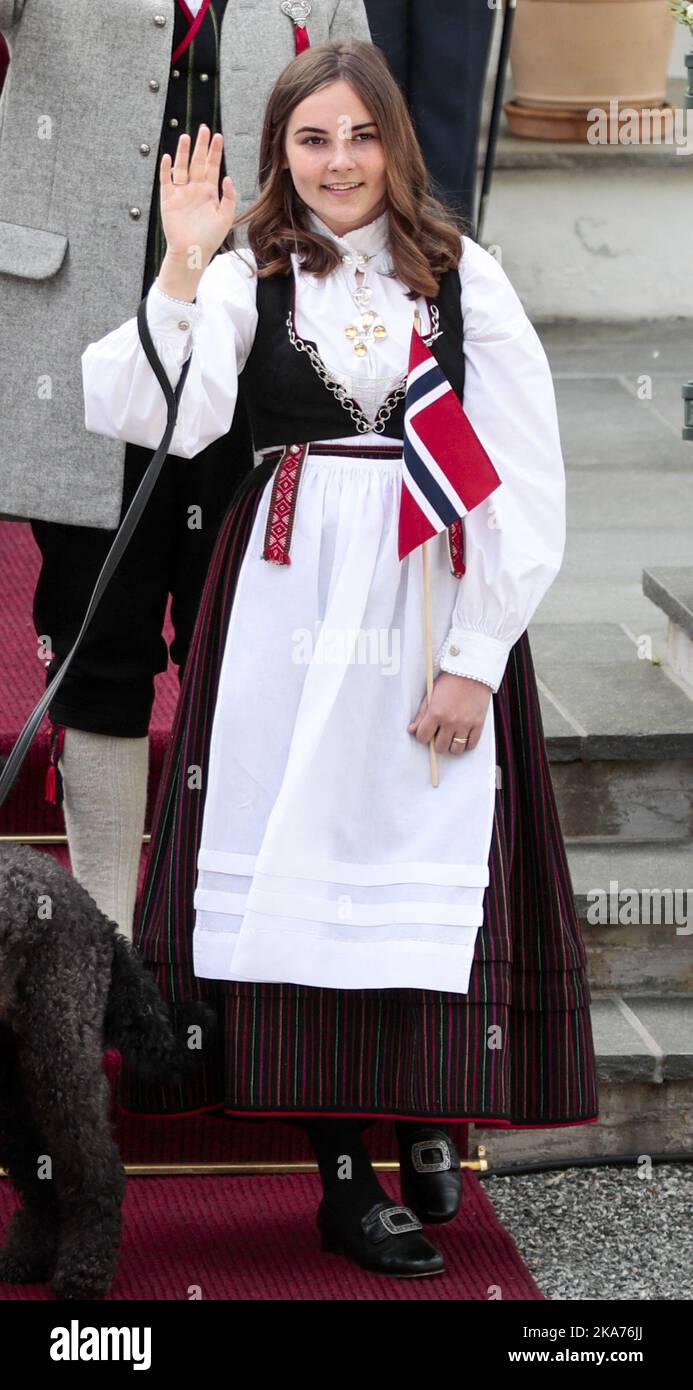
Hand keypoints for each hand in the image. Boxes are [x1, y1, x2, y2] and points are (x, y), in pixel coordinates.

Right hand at [159, 124, 236, 268]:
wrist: (191, 252)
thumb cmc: (210, 238)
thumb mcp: (225, 218)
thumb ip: (229, 198)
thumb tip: (227, 178)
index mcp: (209, 192)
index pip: (212, 166)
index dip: (215, 151)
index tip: (218, 136)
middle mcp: (195, 189)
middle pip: (197, 162)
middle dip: (201, 145)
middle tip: (204, 129)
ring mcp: (181, 193)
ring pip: (182, 167)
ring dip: (183, 152)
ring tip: (186, 137)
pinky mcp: (168, 200)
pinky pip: (166, 181)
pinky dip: (166, 169)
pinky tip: (168, 157)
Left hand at [408, 671, 491, 754]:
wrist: (472, 671)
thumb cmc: (450, 680)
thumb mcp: (431, 694)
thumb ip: (421, 714)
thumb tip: (412, 730)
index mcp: (435, 713)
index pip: (423, 737)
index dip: (423, 736)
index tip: (426, 732)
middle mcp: (450, 721)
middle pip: (439, 747)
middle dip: (437, 742)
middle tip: (439, 734)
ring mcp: (465, 724)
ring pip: (455, 750)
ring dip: (452, 746)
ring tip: (451, 737)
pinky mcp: (478, 724)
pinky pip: (471, 745)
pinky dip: (466, 744)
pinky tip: (463, 737)